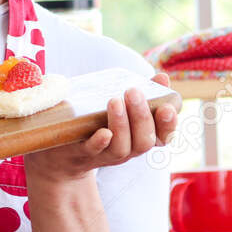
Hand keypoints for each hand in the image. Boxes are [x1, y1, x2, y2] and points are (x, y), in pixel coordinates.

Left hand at [23, 85, 177, 185]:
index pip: (163, 136)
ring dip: (121, 124)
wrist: (61, 151)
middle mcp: (128, 149)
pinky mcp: (83, 153)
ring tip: (115, 100)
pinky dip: (100, 142)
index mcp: (139, 137)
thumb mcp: (121, 107)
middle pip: (144, 141)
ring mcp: (106, 154)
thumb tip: (162, 77)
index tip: (168, 107)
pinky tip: (103, 132)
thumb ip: (142, 94)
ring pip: (122, 148)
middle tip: (133, 92)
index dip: (169, 124)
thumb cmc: (97, 122)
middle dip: (142, 116)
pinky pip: (94, 151)